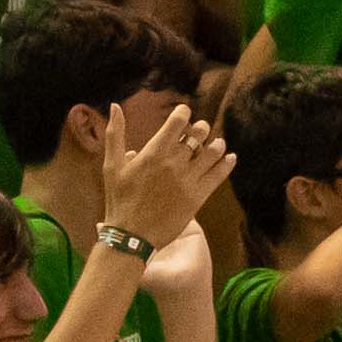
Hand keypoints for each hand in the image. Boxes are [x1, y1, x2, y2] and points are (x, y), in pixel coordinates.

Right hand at [103, 107, 233, 259]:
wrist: (130, 235)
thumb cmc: (119, 199)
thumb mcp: (111, 165)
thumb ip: (115, 134)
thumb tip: (115, 105)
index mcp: (154, 152)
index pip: (178, 121)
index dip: (184, 113)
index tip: (183, 114)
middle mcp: (174, 162)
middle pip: (198, 134)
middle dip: (200, 128)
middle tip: (199, 131)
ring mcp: (188, 180)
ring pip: (212, 152)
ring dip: (216, 144)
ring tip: (217, 143)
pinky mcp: (198, 197)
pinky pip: (219, 175)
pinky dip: (227, 164)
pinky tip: (230, 158)